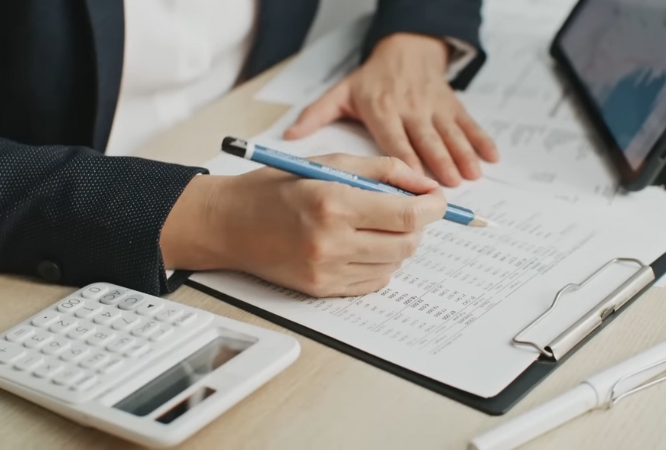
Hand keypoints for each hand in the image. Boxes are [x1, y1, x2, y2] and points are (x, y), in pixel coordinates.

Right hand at [161, 155, 445, 296]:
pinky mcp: (321, 289)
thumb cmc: (276, 187)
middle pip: (406, 244)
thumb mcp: (329, 164)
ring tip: (375, 225)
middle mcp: (330, 242)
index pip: (407, 216)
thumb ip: (383, 170)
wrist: (230, 223)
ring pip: (393, 264)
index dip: (433, 207)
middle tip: (407, 209)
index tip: (436, 199)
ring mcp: (325, 271)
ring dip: (397, 243)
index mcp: (333, 203)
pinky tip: (360, 245)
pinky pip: (373, 282)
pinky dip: (379, 263)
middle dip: (417, 225)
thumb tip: (425, 186)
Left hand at [284, 33, 497, 186]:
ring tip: (472, 176)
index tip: (414, 186)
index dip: (407, 163)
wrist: (405, 48)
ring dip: (462, 155)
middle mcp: (410, 109)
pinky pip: (469, 123)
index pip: (395, 141)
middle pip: (426, 140)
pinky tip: (492, 157)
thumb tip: (289, 135)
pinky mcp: (452, 104)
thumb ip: (316, 115)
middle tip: (448, 188)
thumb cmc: (372, 79)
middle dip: (439, 163)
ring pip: (450, 133)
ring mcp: (434, 106)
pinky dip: (482, 140)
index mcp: (382, 111)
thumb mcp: (341, 93)